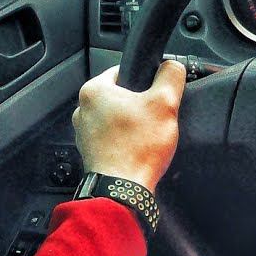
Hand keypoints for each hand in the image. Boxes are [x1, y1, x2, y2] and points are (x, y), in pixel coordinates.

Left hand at [72, 61, 186, 192]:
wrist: (123, 190)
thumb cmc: (138, 148)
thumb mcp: (165, 103)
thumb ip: (171, 76)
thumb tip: (173, 66)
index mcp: (94, 91)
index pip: (124, 71)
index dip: (146, 81)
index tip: (157, 95)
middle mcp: (83, 110)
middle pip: (121, 97)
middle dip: (140, 106)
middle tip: (156, 118)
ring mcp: (84, 133)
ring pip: (117, 119)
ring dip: (133, 125)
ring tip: (148, 137)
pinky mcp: (91, 152)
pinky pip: (113, 139)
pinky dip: (126, 142)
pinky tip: (139, 150)